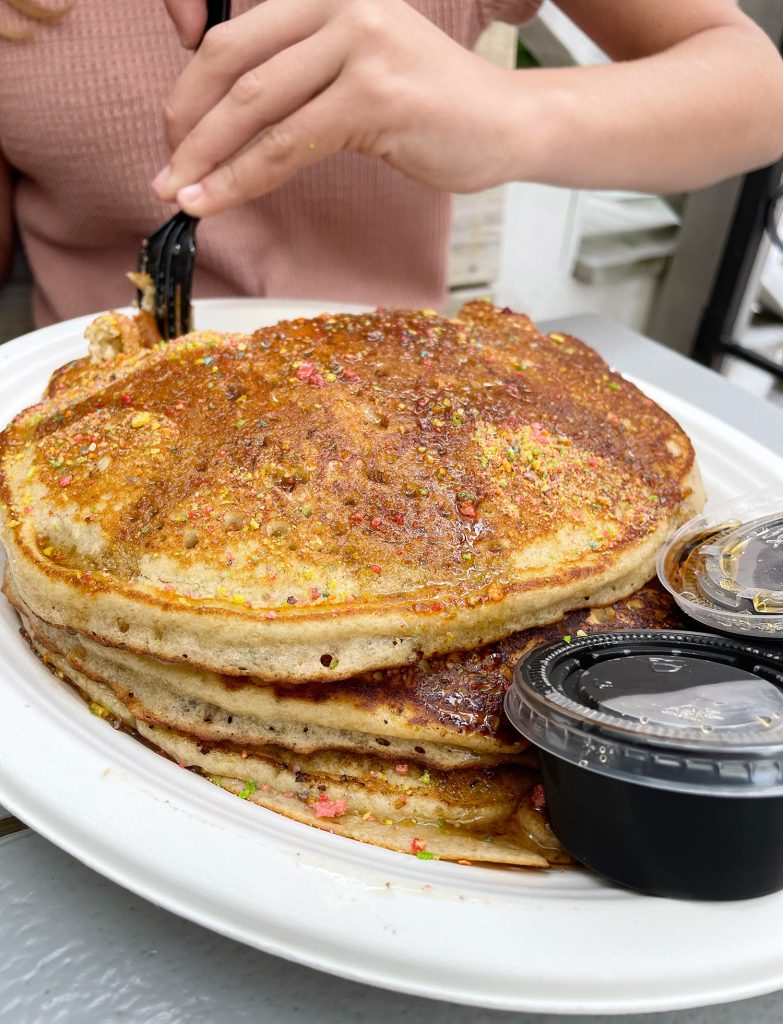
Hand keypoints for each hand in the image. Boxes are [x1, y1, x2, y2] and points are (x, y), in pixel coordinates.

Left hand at [153, 0, 520, 216]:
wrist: (507, 124)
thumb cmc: (429, 108)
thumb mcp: (355, 73)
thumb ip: (299, 78)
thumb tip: (225, 121)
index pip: (234, 37)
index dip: (189, 89)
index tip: (172, 137)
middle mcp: (340, 6)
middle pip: (232, 62)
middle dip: (186, 124)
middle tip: (164, 174)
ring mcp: (361, 46)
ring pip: (256, 105)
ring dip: (207, 158)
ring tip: (180, 196)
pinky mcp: (376, 96)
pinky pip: (292, 142)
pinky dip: (246, 177)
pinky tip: (219, 201)